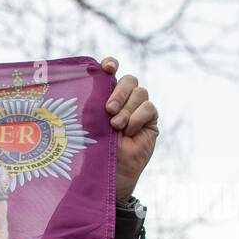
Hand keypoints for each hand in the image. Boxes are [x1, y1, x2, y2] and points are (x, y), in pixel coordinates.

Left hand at [100, 57, 158, 204]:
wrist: (108, 174)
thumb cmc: (92, 150)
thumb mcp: (88, 124)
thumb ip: (91, 104)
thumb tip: (88, 82)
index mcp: (105, 96)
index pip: (111, 71)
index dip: (111, 65)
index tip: (108, 67)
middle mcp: (123, 100)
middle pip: (129, 80)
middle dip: (119, 92)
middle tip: (108, 110)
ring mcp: (138, 110)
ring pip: (140, 93)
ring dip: (127, 109)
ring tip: (115, 127)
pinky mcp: (150, 121)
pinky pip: (149, 108)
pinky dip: (138, 117)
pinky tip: (129, 131)